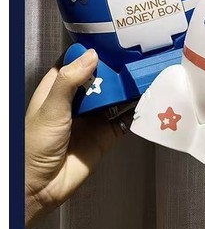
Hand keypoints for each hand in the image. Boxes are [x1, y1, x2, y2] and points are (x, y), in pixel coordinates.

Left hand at [25, 49, 130, 228]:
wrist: (39, 188)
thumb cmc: (33, 147)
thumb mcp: (51, 108)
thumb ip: (69, 81)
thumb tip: (91, 55)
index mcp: (58, 88)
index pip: (76, 61)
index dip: (91, 51)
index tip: (110, 40)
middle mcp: (77, 99)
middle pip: (101, 76)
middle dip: (116, 68)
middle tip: (135, 56)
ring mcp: (93, 117)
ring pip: (115, 96)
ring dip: (128, 88)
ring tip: (144, 74)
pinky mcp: (105, 135)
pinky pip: (125, 119)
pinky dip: (136, 111)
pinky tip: (147, 100)